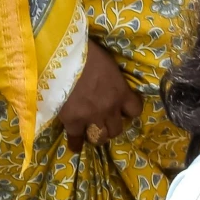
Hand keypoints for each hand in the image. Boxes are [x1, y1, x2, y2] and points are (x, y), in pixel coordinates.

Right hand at [56, 37, 141, 151]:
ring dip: (98, 135)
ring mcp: (91, 117)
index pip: (135, 110)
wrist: (64, 58)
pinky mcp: (72, 122)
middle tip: (106, 120)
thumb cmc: (89, 54)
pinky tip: (76, 145)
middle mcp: (109, 109)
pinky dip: (76, 144)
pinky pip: (76, 140)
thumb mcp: (109, 64)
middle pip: (117, 129)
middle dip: (113, 125)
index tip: (124, 108)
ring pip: (100, 138)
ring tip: (93, 131)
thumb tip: (112, 83)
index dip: (129, 110)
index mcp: (121, 92)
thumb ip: (113, 80)